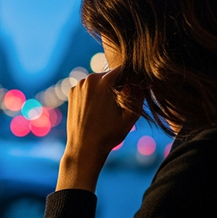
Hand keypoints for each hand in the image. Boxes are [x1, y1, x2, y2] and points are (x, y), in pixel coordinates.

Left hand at [58, 68, 141, 191]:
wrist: (84, 148)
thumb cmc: (110, 134)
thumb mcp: (131, 115)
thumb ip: (140, 94)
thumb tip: (144, 81)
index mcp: (104, 81)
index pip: (124, 69)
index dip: (132, 77)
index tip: (136, 88)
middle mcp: (89, 79)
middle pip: (110, 75)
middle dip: (118, 84)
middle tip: (122, 102)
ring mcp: (78, 85)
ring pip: (98, 81)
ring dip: (105, 89)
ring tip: (109, 109)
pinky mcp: (71, 93)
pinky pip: (88, 88)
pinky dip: (94, 94)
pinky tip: (97, 110)